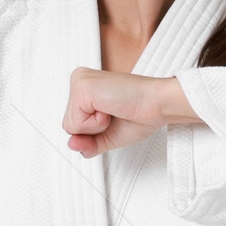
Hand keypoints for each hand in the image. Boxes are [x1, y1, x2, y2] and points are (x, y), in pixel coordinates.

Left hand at [62, 69, 199, 156]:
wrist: (157, 104)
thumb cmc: (139, 114)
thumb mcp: (106, 137)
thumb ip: (87, 144)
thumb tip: (71, 145)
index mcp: (85, 89)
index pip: (73, 125)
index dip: (93, 132)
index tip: (113, 116)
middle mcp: (79, 81)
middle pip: (68, 126)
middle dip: (93, 130)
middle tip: (114, 113)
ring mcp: (79, 81)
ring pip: (70, 126)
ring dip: (95, 126)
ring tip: (113, 109)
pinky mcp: (82, 86)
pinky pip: (77, 123)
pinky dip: (96, 123)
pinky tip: (111, 107)